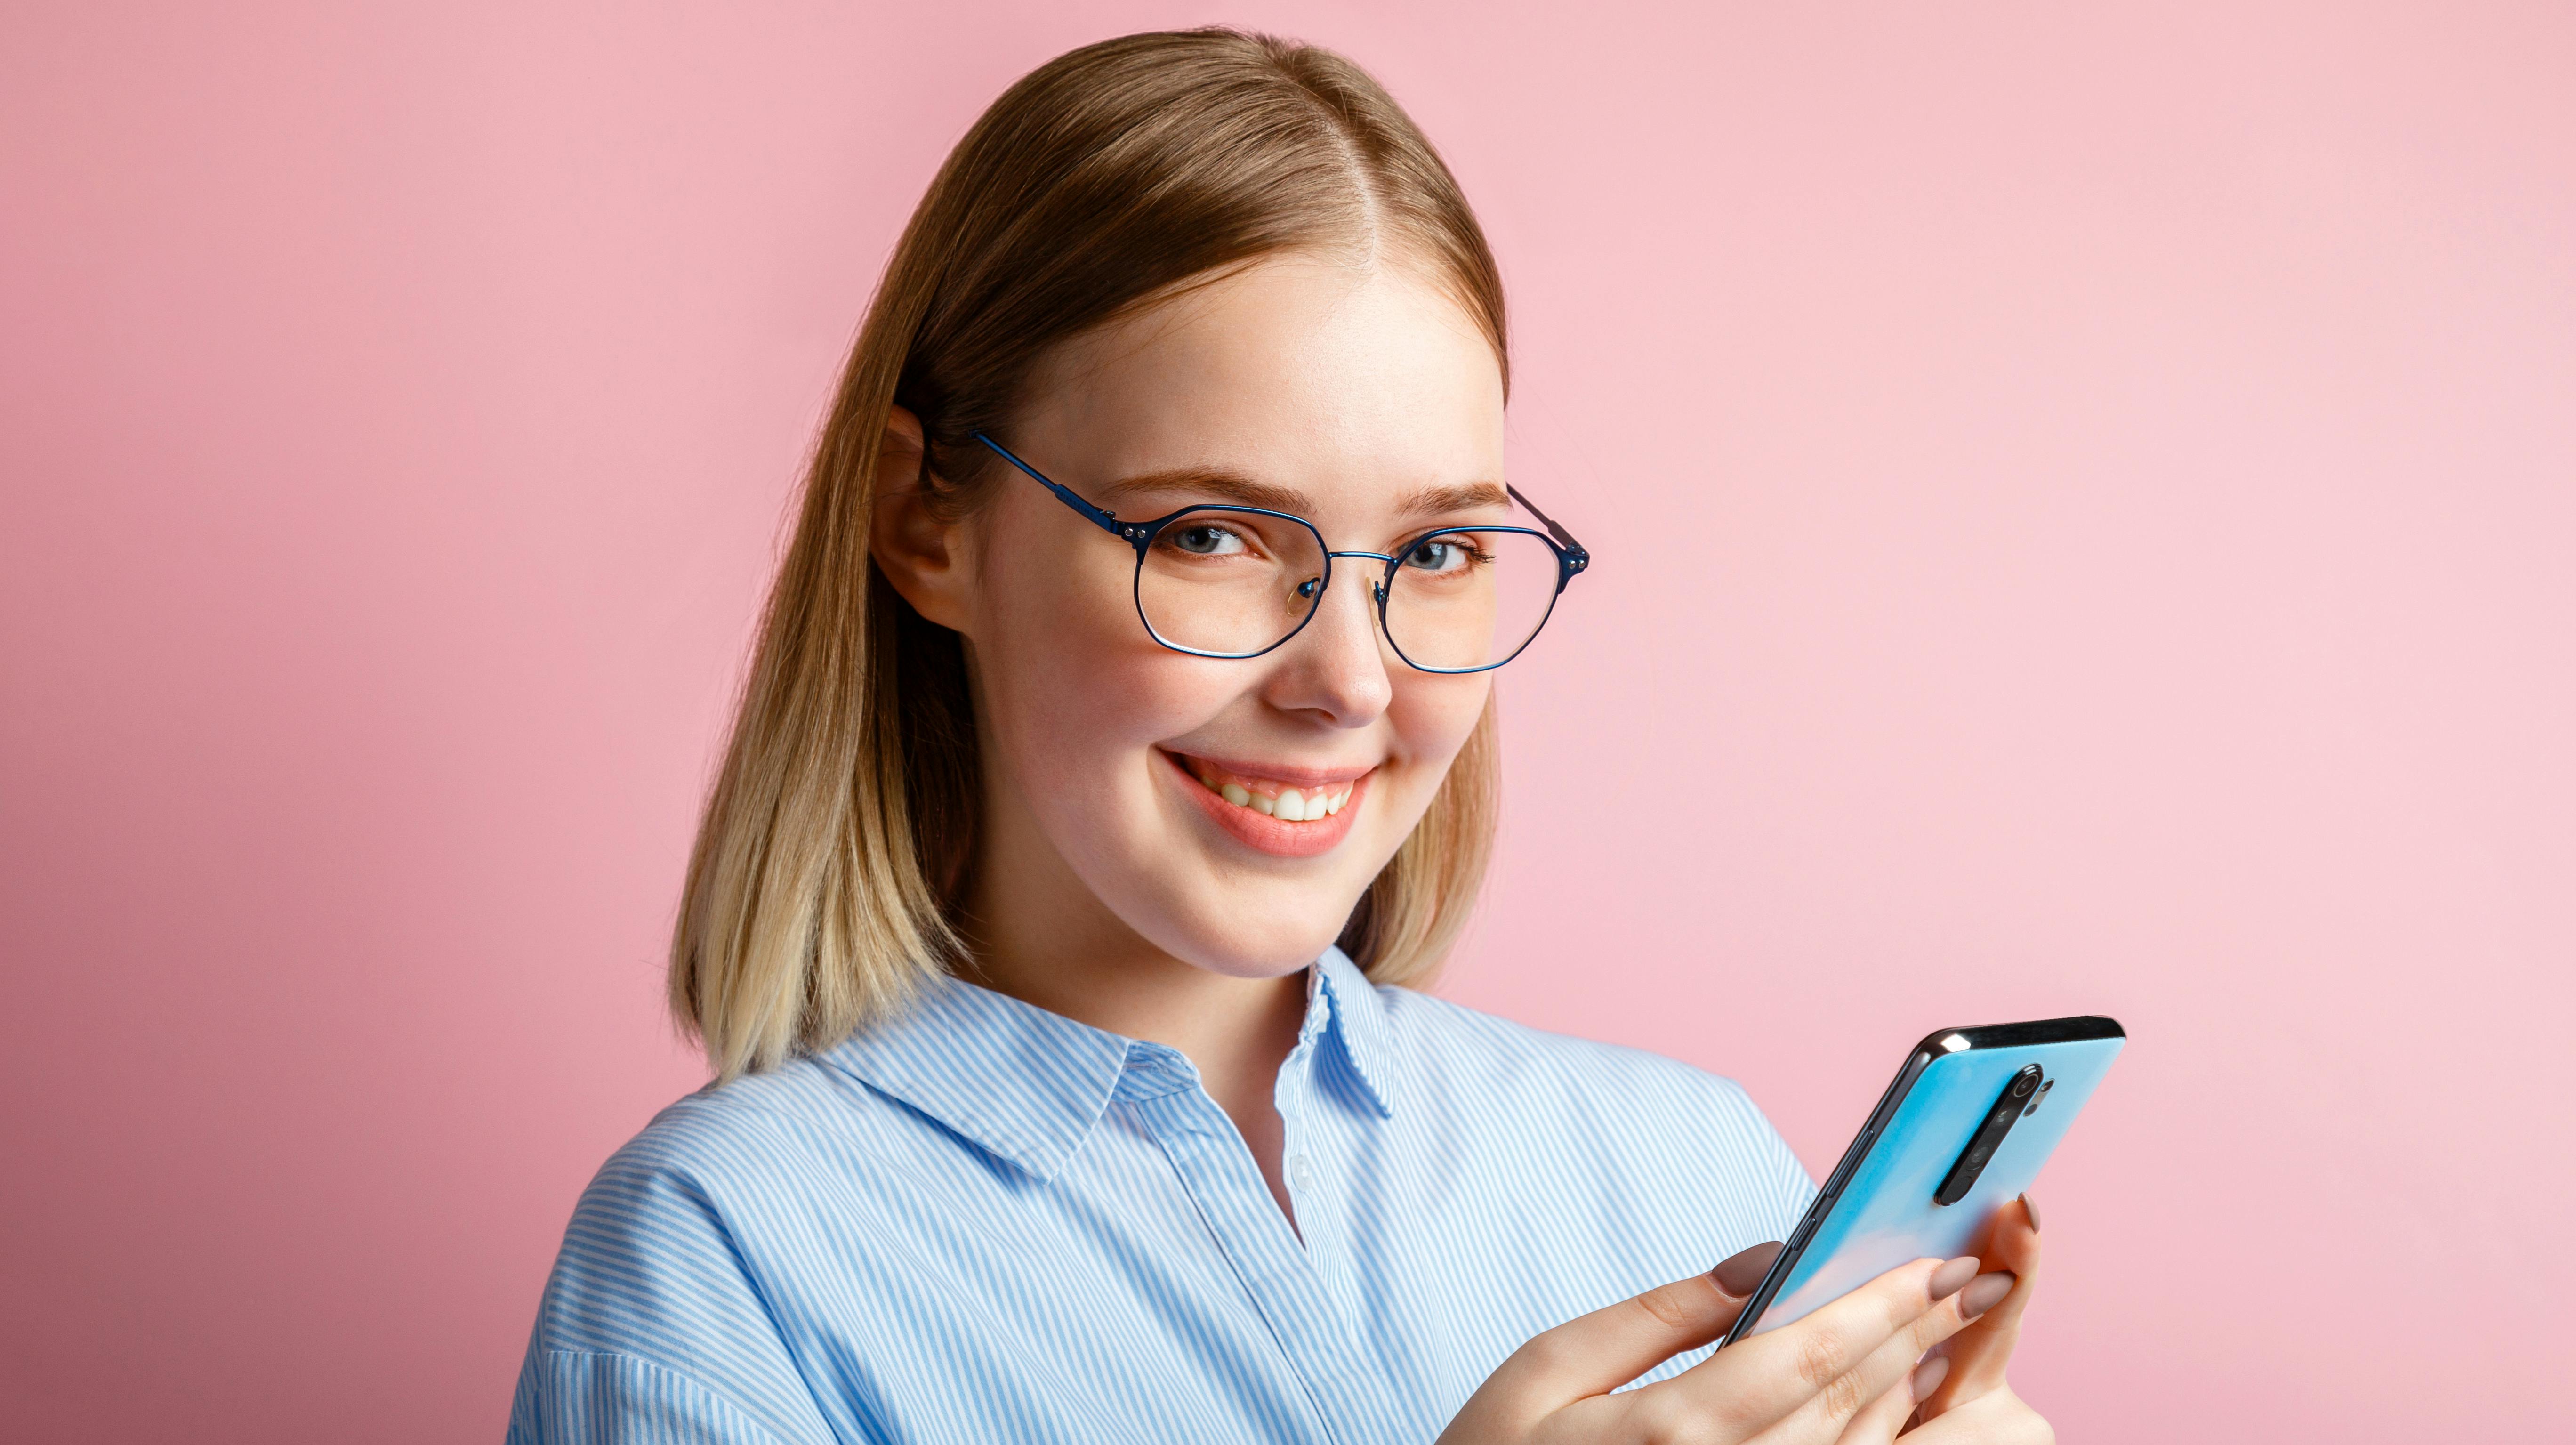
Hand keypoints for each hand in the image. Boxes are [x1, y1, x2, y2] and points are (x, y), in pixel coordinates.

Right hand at [1439, 1196, 2051, 1444]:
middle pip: (1850, 1400)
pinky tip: (1895, 1397)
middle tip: (1984, 1281)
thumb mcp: (1551, 1369)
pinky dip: (1874, 1435)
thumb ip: (1662, 1313)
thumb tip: (1763, 1260)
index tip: (1943, 1264)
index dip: (1885, 1306)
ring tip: (1957, 1330)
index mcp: (1672, 1431)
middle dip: (1923, 1334)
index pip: (1807, 1356)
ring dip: (1914, 1385)